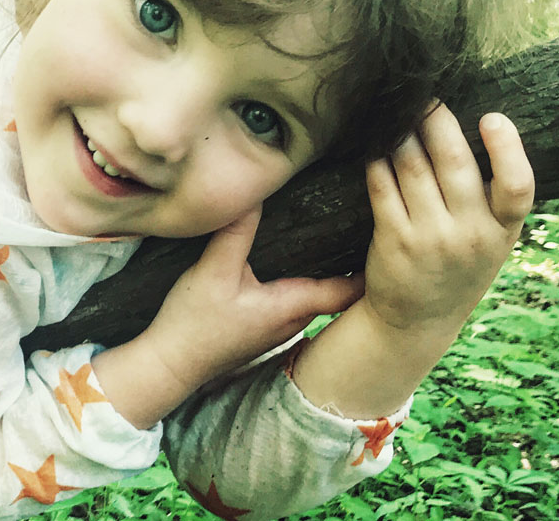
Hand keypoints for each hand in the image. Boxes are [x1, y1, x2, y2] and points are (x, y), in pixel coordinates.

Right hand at [143, 208, 364, 389]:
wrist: (170, 364)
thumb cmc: (193, 324)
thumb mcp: (212, 270)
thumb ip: (236, 231)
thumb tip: (257, 193)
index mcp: (293, 305)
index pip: (350, 288)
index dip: (373, 265)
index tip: (388, 237)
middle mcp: (295, 319)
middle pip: (341, 290)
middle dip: (355, 261)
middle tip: (368, 224)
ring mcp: (280, 325)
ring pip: (319, 294)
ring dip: (330, 270)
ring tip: (339, 233)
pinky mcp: (264, 325)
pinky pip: (297, 298)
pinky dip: (306, 277)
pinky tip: (296, 257)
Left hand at [360, 105, 533, 338]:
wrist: (417, 321)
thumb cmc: (458, 266)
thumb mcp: (492, 240)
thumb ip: (492, 198)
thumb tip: (479, 126)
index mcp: (503, 231)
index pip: (518, 188)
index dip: (508, 149)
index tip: (493, 118)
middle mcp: (470, 235)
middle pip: (453, 163)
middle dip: (436, 121)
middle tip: (424, 96)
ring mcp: (430, 238)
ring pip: (412, 167)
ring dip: (402, 133)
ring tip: (396, 112)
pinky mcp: (394, 239)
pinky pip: (382, 185)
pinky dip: (377, 159)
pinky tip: (374, 144)